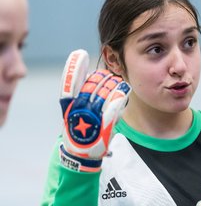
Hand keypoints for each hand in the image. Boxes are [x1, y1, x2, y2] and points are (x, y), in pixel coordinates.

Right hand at [59, 49, 130, 171]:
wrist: (82, 153)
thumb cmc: (81, 128)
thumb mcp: (75, 110)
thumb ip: (81, 92)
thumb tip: (89, 72)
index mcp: (69, 104)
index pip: (69, 82)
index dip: (74, 66)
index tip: (80, 54)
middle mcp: (78, 109)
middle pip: (91, 84)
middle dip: (102, 77)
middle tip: (108, 76)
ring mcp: (91, 117)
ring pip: (103, 93)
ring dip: (113, 85)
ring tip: (118, 84)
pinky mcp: (104, 126)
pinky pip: (113, 107)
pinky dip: (119, 97)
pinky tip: (124, 91)